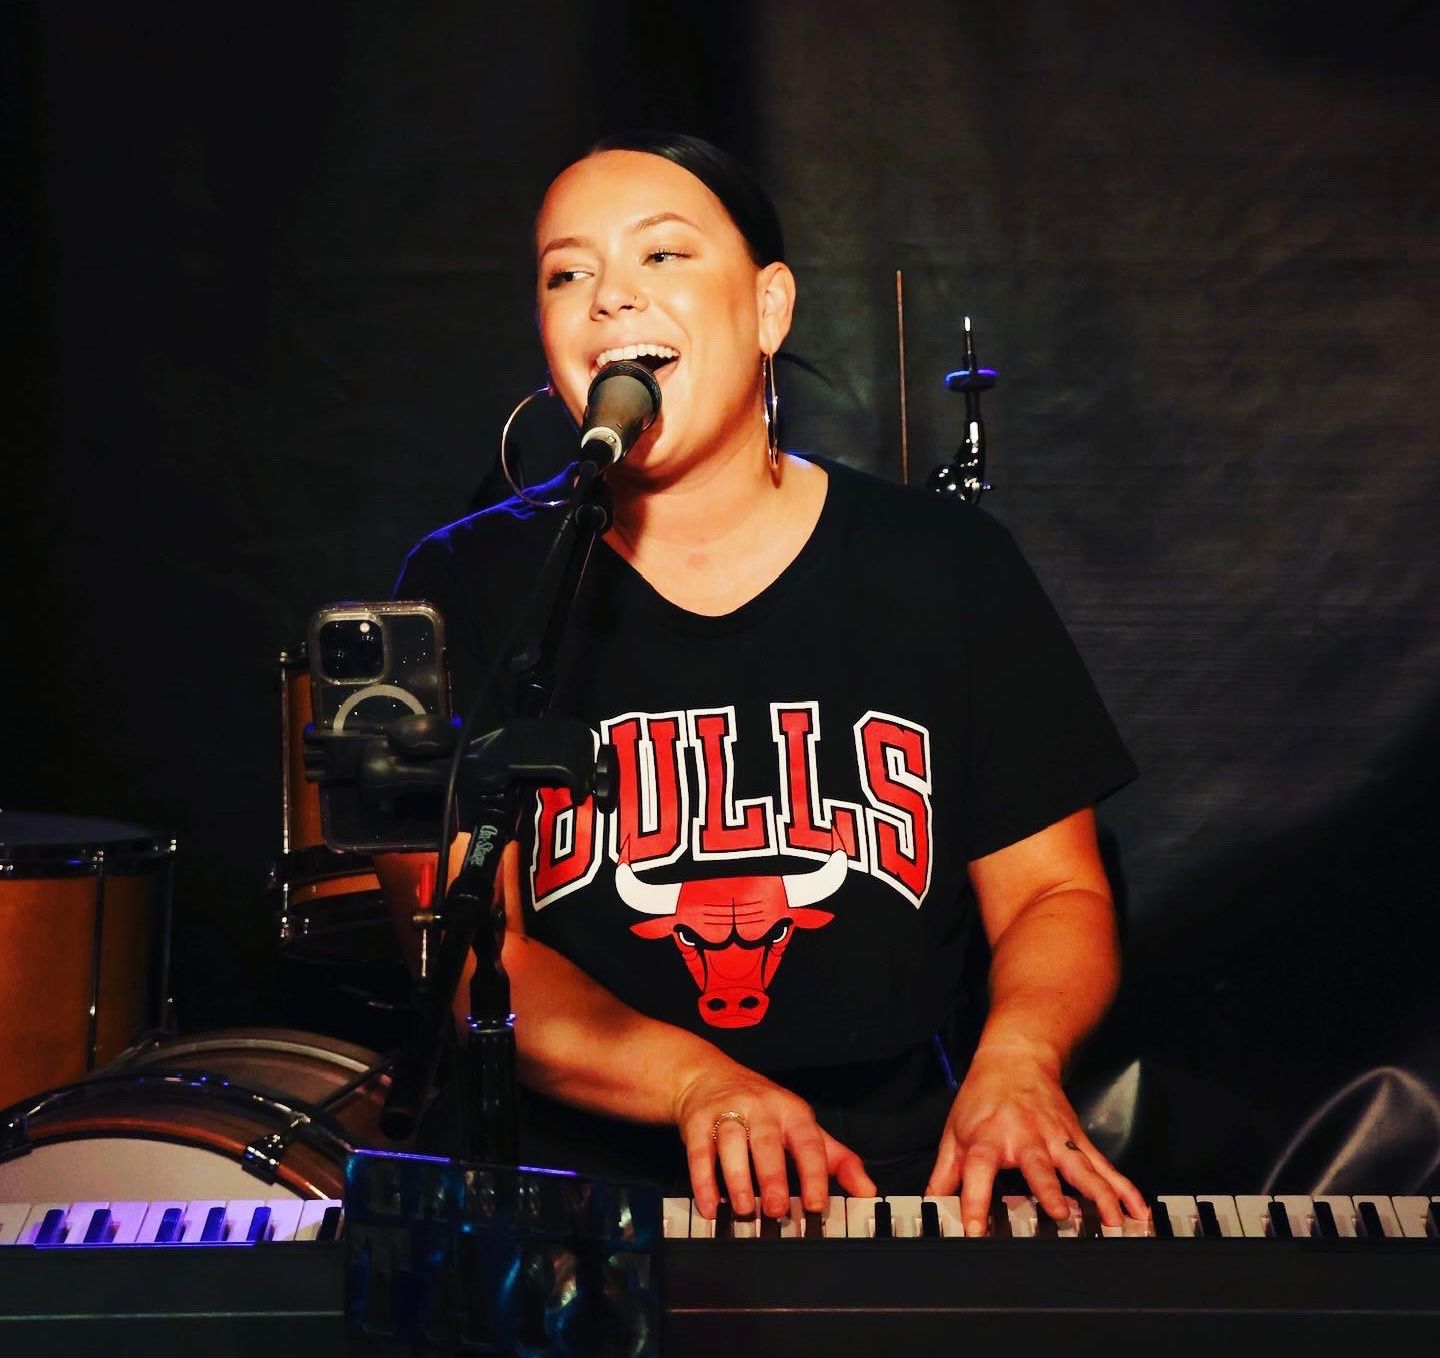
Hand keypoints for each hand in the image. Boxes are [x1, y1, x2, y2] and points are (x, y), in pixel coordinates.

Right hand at [673, 1065, 875, 1218]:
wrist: (709, 1076)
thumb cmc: (762, 1108)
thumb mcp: (802, 1126)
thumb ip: (835, 1159)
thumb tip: (867, 1189)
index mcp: (792, 1113)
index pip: (808, 1142)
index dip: (814, 1174)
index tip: (816, 1204)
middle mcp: (761, 1109)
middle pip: (767, 1143)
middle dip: (772, 1178)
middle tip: (777, 1210)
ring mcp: (728, 1112)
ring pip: (732, 1144)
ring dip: (737, 1179)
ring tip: (744, 1209)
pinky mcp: (698, 1122)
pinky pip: (700, 1152)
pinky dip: (703, 1180)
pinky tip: (711, 1205)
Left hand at [924, 1048, 1146, 1235]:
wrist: (1017, 1057)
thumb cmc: (983, 1096)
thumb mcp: (955, 1131)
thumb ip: (944, 1173)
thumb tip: (932, 1207)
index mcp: (989, 1137)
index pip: (978, 1171)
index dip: (974, 1202)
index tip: (974, 1230)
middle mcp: (1025, 1138)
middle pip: (1037, 1164)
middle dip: (1049, 1189)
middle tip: (1061, 1213)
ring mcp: (1057, 1138)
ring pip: (1081, 1166)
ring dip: (1098, 1193)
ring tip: (1114, 1220)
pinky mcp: (1078, 1139)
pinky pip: (1104, 1166)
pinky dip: (1124, 1188)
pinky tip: (1138, 1209)